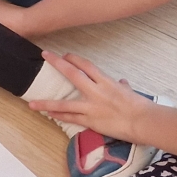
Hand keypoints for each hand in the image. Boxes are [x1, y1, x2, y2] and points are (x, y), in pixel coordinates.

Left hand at [25, 51, 157, 140]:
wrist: (145, 121)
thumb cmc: (141, 106)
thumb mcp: (130, 93)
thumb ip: (122, 87)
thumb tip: (122, 83)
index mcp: (106, 82)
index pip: (87, 66)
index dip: (74, 59)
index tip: (64, 55)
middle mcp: (96, 91)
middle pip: (73, 74)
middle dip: (58, 63)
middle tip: (45, 55)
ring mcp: (92, 107)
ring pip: (64, 103)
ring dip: (47, 103)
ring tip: (32, 103)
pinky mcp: (91, 121)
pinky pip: (71, 119)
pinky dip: (59, 117)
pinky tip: (48, 115)